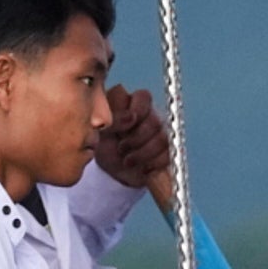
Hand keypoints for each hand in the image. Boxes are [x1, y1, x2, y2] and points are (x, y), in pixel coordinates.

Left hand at [88, 82, 177, 198]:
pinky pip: (168, 155)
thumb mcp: (99, 132)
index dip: (136, 110)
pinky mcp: (167, 151)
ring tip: (127, 161)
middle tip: (121, 148)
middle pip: (154, 120)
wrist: (110, 172)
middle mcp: (149, 115)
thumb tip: (132, 117)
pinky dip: (152, 164)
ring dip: (142, 154)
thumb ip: (113, 119)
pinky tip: (141, 168)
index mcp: (131, 103)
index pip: (143, 97)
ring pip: (162, 138)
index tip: (124, 125)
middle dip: (136, 138)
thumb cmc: (103, 145)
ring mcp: (161, 132)